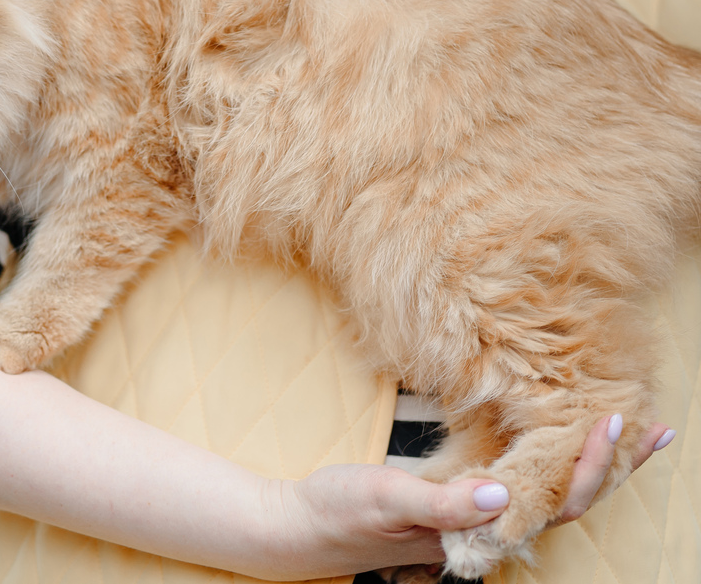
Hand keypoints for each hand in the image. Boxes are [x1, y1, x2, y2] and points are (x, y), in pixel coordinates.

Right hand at [263, 416, 673, 577]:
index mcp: (478, 530)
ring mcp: (478, 513)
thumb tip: (500, 494)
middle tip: (652, 426)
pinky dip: (557, 456)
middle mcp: (488, 527)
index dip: (591, 467)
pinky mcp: (463, 498)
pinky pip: (525, 478)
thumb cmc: (338, 514)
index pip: (556, 504)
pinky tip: (566, 437)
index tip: (611, 424)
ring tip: (636, 433)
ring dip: (597, 464)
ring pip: (553, 490)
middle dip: (614, 465)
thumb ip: (443, 504)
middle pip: (570, 500)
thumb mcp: (384, 502)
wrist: (302, 529)